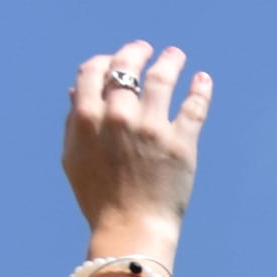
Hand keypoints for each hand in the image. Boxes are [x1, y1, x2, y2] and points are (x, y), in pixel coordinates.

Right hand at [65, 40, 212, 255]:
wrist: (130, 227)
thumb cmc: (98, 197)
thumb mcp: (74, 157)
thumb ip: (74, 122)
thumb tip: (76, 91)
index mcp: (87, 118)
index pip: (94, 71)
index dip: (105, 60)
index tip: (116, 60)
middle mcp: (118, 117)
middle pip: (127, 67)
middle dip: (136, 52)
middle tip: (147, 49)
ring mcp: (151, 128)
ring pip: (162, 78)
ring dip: (170, 61)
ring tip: (176, 55)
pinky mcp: (181, 142)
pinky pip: (194, 106)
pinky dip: (200, 88)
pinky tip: (202, 80)